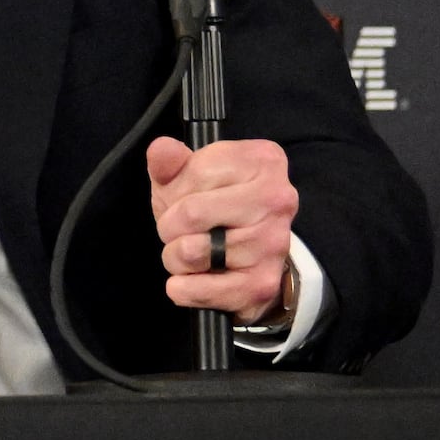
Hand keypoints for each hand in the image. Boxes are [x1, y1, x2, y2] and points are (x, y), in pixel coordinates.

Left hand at [146, 135, 301, 324]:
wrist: (250, 255)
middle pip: (190, 214)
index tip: (184, 199)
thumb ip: (170, 162)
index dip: (175, 191)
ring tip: (192, 252)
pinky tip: (195, 278)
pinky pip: (200, 290)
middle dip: (169, 226)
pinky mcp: (263, 283)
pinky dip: (184, 289)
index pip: (195, 173)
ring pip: (191, 252)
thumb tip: (162, 150)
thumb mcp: (186, 177)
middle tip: (182, 231)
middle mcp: (277, 200)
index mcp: (262, 161)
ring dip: (175, 258)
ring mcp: (273, 243)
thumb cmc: (213, 208)